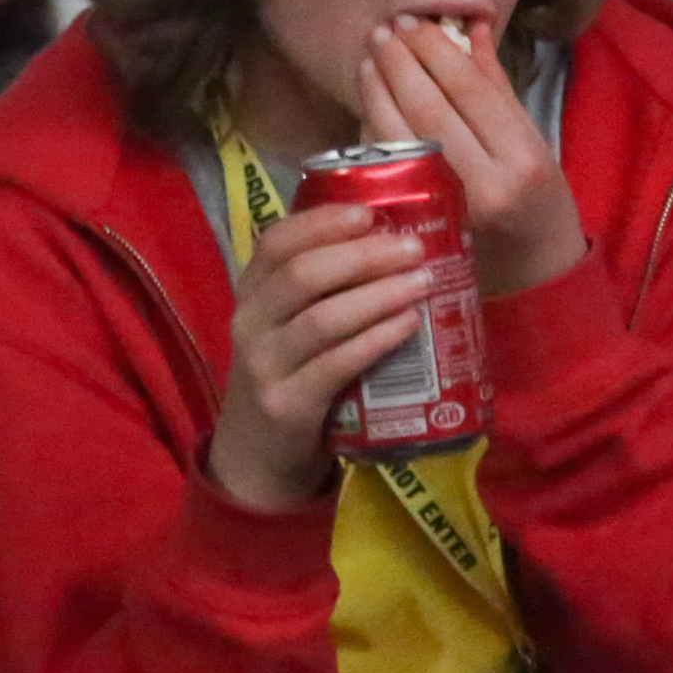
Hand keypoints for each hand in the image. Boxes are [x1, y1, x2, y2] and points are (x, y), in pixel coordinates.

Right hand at [206, 200, 435, 510]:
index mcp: (251, 293)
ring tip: (422, 282)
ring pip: (323, 319)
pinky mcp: (288, 405)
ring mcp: (265, 366)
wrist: (257, 458)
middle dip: (363, 256)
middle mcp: (250, 324)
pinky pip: (336, 365)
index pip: (277, 242)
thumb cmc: (290, 374)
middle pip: (304, 275)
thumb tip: (394, 240)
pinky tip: (408, 324)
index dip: (323, 222)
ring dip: (378, 295)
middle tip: (413, 248)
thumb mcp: (288, 326)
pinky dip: (376, 340)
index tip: (370, 213)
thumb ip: (322, 288)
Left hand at [360, 15, 589, 299]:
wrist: (536, 274)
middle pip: (428, 110)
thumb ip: (497, 87)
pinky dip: (373, 133)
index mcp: (521, 158)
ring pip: (399, 140)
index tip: (413, 22)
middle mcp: (484, 185)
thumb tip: (470, 27)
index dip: (435, 51)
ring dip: (376, 94)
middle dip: (399, 64)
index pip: (468, 90)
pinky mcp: (420, 224)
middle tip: (382, 32)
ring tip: (369, 59)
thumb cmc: (540, 201)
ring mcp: (447, 209)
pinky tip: (369, 105)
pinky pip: (387, 170)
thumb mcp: (534, 141)